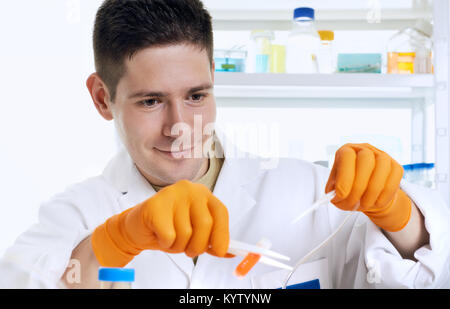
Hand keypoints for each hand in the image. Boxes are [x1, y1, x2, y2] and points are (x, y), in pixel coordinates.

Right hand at [91, 180, 230, 266]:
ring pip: (186, 233)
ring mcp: (171, 194)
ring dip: (179, 246)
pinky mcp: (155, 205)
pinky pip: (170, 236)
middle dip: (198, 246)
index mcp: (202, 194)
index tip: (220, 251)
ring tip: (170, 238)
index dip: (222, 234)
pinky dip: (166, 243)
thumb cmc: (168, 228)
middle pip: (205, 225)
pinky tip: (159, 235)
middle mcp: (189, 189)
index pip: (220, 212)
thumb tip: (230, 251)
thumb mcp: (194, 234)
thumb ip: (212, 240)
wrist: (136, 228)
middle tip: (188, 249)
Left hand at [325, 143, 411, 231]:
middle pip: (365, 160)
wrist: (365, 194)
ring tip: (364, 205)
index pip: (346, 156)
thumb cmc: (347, 189)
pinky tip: (376, 203)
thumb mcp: (335, 191)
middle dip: (359, 186)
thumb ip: (334, 193)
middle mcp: (364, 149)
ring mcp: (381, 156)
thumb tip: (339, 196)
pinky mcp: (395, 166)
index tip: (341, 195)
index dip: (344, 176)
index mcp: (346, 151)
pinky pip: (394, 177)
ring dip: (372, 191)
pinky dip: (385, 194)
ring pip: (382, 166)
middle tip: (353, 204)